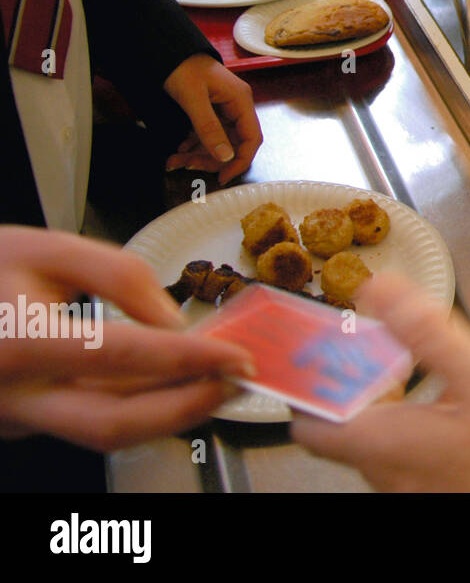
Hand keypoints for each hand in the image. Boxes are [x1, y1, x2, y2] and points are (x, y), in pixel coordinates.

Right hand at [0, 227, 255, 451]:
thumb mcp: (44, 248)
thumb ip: (117, 276)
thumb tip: (171, 322)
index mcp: (18, 344)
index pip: (122, 357)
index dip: (188, 359)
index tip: (235, 356)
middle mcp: (14, 397)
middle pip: (115, 423)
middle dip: (188, 408)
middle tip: (237, 383)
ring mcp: (16, 419)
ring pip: (106, 431)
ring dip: (170, 412)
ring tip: (217, 380)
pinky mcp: (24, 424)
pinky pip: (90, 422)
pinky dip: (140, 407)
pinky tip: (174, 384)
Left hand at [163, 54, 261, 184]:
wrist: (166, 51)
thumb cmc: (182, 68)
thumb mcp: (193, 99)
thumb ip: (209, 128)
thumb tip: (225, 157)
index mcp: (240, 101)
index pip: (252, 138)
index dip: (240, 160)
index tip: (223, 177)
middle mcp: (236, 107)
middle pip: (234, 143)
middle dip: (212, 158)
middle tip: (189, 166)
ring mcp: (224, 110)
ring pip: (219, 142)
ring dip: (198, 154)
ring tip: (175, 160)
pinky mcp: (211, 112)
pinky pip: (208, 135)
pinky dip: (194, 145)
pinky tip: (179, 149)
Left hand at [292, 274, 469, 492]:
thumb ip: (427, 331)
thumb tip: (379, 292)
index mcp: (388, 444)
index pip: (310, 423)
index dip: (309, 383)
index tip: (325, 347)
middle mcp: (394, 476)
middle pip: (343, 430)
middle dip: (352, 383)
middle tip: (373, 345)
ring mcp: (419, 489)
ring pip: (378, 443)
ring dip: (385, 402)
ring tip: (412, 366)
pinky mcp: (446, 490)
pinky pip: (410, 455)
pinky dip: (414, 421)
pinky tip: (450, 400)